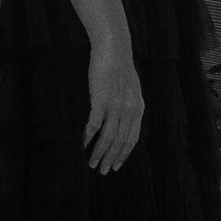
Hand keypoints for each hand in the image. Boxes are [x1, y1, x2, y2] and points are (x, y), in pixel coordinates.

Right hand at [85, 31, 143, 175]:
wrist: (114, 49)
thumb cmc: (119, 69)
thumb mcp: (131, 91)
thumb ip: (129, 108)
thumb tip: (121, 123)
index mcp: (137, 109)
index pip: (132, 139)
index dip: (123, 154)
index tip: (116, 166)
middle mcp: (129, 110)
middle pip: (120, 142)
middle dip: (111, 159)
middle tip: (102, 171)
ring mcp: (116, 105)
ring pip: (108, 137)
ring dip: (99, 152)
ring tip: (91, 163)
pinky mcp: (102, 99)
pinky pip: (95, 123)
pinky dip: (89, 135)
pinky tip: (83, 143)